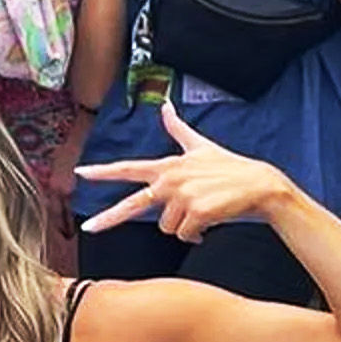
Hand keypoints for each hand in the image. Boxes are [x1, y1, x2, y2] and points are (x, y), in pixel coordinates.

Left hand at [75, 103, 297, 241]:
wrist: (260, 185)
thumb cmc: (230, 167)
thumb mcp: (200, 145)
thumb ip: (178, 129)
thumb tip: (165, 106)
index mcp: (167, 167)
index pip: (128, 168)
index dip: (103, 171)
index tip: (80, 174)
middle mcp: (170, 180)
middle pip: (133, 205)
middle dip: (108, 217)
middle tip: (88, 228)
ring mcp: (182, 197)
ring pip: (168, 227)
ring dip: (184, 226)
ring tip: (203, 211)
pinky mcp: (196, 213)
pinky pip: (185, 235)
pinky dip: (196, 234)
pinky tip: (210, 222)